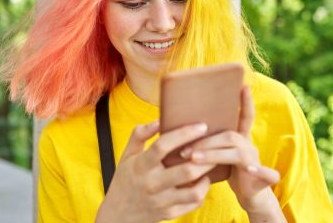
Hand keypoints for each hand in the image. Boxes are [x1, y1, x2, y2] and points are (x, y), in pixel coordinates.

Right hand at [95, 121, 215, 222]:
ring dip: (207, 175)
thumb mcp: (127, 154)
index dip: (184, 134)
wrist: (118, 214)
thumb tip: (159, 120)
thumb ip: (140, 134)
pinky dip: (202, 190)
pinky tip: (202, 179)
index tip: (202, 126)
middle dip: (205, 156)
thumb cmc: (126, 178)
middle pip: (186, 170)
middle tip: (214, 145)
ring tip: (210, 162)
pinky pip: (194, 202)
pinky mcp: (170, 214)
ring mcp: (162, 201)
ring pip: (194, 190)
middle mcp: (152, 184)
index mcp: (141, 165)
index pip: (163, 146)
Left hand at [181, 86, 283, 216]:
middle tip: (185, 150)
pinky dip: (260, 171)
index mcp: (239, 139)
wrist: (250, 198)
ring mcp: (256, 161)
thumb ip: (208, 144)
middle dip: (206, 141)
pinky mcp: (264, 178)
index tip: (243, 85)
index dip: (245, 102)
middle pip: (229, 136)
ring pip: (239, 152)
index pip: (243, 117)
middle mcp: (249, 146)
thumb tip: (182, 132)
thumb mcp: (218, 156)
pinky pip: (266, 173)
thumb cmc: (229, 173)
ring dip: (214, 155)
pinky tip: (251, 170)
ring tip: (193, 159)